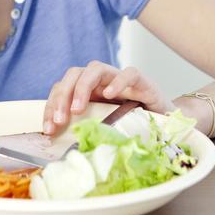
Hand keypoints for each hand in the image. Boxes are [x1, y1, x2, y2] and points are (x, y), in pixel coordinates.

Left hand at [42, 61, 174, 135]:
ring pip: (95, 68)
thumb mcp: (103, 130)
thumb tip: (58, 146)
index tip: (48, 129)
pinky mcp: (142, 82)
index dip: (51, 106)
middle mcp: (101, 81)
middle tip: (60, 120)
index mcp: (88, 91)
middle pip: (74, 74)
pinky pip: (129, 73)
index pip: (62, 89)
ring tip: (78, 109)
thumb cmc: (132, 127)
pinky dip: (118, 81)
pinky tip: (110, 95)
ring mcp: (120, 79)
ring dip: (82, 87)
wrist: (166, 125)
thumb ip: (85, 131)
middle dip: (62, 96)